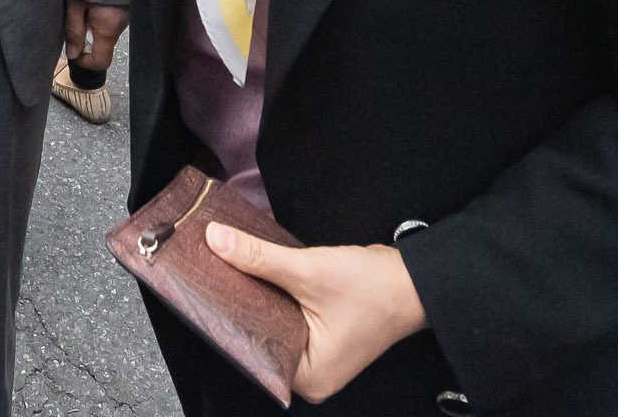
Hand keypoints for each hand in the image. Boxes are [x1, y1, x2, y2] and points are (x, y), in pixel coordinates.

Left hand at [63, 0, 129, 68]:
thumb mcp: (75, 1)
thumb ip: (74, 30)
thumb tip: (72, 53)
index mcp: (109, 27)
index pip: (101, 62)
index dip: (84, 61)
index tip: (73, 50)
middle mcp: (122, 24)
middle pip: (103, 48)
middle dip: (86, 40)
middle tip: (77, 20)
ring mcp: (127, 16)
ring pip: (107, 34)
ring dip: (93, 28)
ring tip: (84, 6)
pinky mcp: (127, 7)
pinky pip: (112, 22)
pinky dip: (101, 18)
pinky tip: (93, 1)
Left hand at [205, 226, 427, 402]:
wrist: (415, 279)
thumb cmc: (373, 287)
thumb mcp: (310, 270)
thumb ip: (260, 258)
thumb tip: (215, 240)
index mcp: (306, 377)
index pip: (251, 347)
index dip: (226, 313)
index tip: (202, 284)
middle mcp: (308, 375)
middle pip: (258, 334)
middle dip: (238, 301)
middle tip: (210, 269)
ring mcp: (314, 357)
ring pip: (270, 323)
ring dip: (254, 295)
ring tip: (226, 267)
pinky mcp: (318, 338)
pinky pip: (284, 317)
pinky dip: (272, 295)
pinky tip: (253, 272)